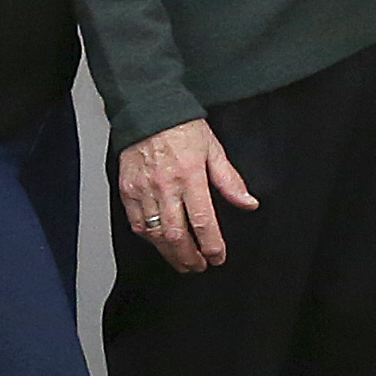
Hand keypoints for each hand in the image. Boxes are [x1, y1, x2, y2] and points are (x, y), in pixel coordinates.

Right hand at [117, 117, 259, 272]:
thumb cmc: (181, 126)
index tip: (218, 257)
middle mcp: (165, 186)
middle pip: (176, 236)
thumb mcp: (213, 149)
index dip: (211, 246)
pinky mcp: (127, 190)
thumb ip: (230, 181)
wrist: (148, 109)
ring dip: (170, 254)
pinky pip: (137, 223)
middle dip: (189, 258)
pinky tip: (160, 242)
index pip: (202, 222)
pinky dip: (149, 238)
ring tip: (182, 260)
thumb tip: (248, 203)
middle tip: (199, 267)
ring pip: (155, 235)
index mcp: (190, 176)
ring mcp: (143, 190)